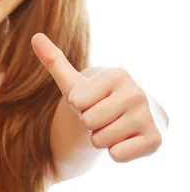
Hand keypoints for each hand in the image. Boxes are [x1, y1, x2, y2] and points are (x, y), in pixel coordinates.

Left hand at [31, 33, 162, 163]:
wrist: (132, 116)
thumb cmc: (98, 97)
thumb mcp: (75, 81)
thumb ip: (54, 60)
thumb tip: (35, 37)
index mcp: (118, 75)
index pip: (77, 101)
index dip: (79, 105)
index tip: (93, 101)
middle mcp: (137, 93)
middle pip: (88, 121)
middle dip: (90, 123)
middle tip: (103, 116)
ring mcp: (149, 117)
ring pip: (101, 140)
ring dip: (102, 138)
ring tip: (114, 126)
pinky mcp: (155, 140)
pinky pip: (117, 155)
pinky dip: (115, 152)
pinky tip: (126, 139)